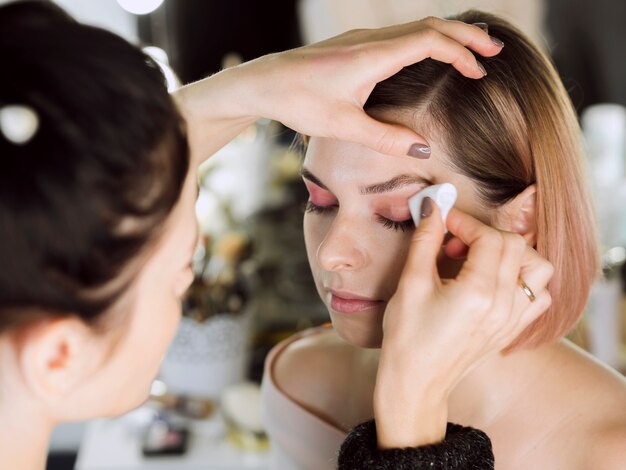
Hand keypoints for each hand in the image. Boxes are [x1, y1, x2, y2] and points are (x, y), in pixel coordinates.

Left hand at [238, 17, 501, 156]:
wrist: (263, 82)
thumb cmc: (299, 102)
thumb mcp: (344, 126)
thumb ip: (386, 137)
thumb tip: (423, 148)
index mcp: (373, 56)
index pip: (431, 41)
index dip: (461, 52)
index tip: (481, 70)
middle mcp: (371, 40)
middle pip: (429, 26)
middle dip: (465, 36)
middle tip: (493, 51)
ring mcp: (362, 40)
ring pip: (414, 28)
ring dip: (445, 36)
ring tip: (470, 51)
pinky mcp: (354, 46)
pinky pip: (400, 35)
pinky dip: (425, 41)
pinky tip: (429, 56)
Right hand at [373, 199, 553, 447]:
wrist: (417, 381)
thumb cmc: (408, 336)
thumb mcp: (411, 283)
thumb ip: (425, 240)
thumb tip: (432, 207)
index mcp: (479, 292)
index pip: (489, 237)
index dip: (465, 222)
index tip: (443, 221)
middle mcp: (504, 305)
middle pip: (515, 246)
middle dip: (484, 234)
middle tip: (454, 242)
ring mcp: (513, 319)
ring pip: (537, 269)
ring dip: (512, 254)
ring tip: (480, 259)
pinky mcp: (513, 329)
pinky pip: (539, 295)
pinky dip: (524, 280)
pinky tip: (495, 281)